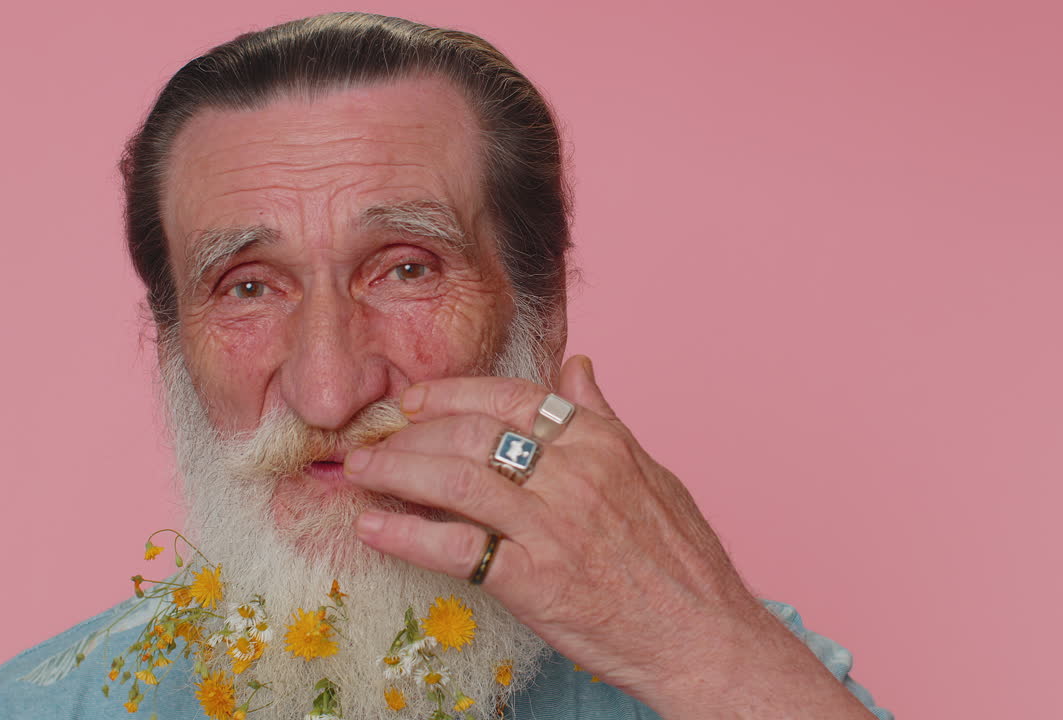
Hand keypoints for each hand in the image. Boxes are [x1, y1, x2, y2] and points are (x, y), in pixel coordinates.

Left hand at [345, 355, 872, 717]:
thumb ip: (604, 418)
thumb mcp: (653, 472)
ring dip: (395, 471)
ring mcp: (552, 525)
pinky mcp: (534, 579)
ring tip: (358, 471)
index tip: (415, 401)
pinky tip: (373, 528)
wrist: (703, 635)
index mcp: (600, 443)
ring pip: (455, 479)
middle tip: (375, 438)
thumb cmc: (683, 561)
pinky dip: (405, 535)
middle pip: (472, 432)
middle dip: (412, 432)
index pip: (512, 398)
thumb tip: (578, 366)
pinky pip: (454, 549)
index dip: (453, 394)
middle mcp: (574, 474)